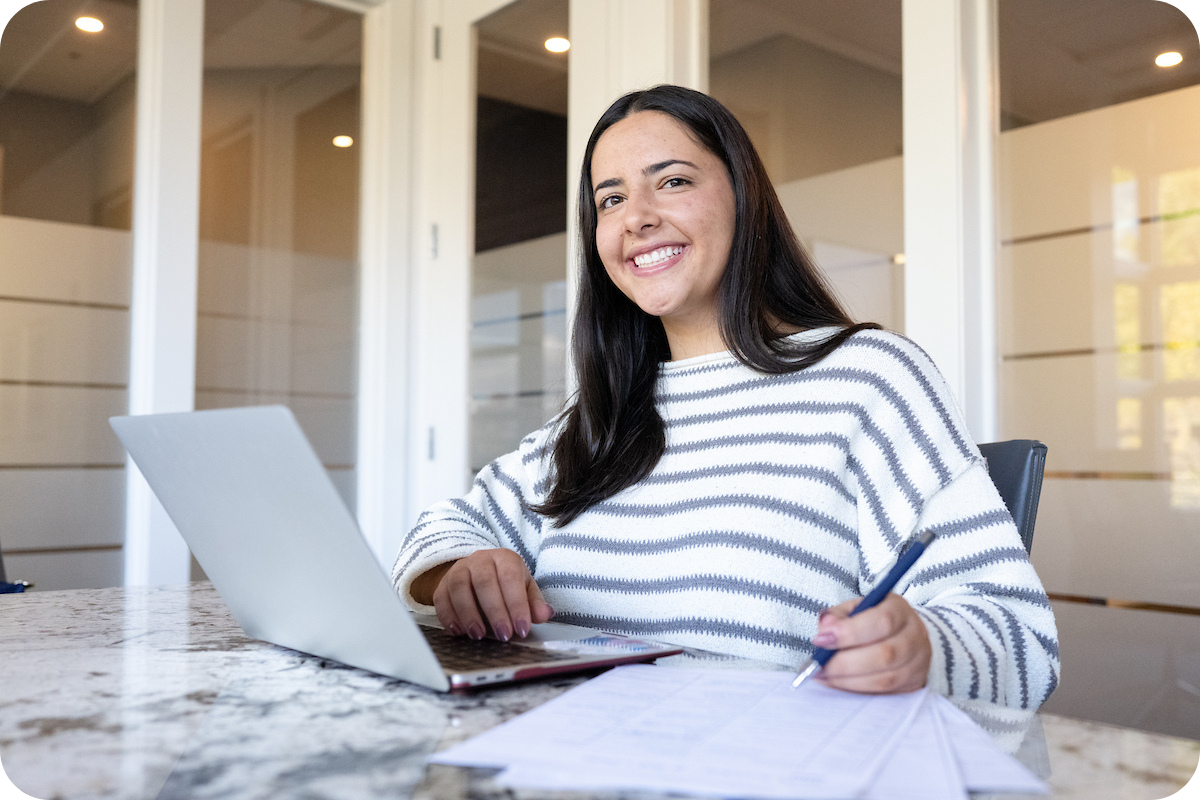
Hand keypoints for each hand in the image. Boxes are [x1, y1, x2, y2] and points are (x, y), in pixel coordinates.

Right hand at [424, 549, 553, 641]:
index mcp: (504, 558)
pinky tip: (459, 631)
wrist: (478, 573)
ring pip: (459, 587)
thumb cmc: (505, 583)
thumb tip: (545, 614)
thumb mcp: (524, 588)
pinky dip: (448, 616)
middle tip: (503, 635)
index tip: (521, 629)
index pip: (511, 579)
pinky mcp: (443, 583)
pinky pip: (441, 597)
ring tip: (479, 635)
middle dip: (495, 612)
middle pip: (485, 582)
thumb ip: (534, 602)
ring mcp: (459, 569)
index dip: (516, 605)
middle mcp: (480, 560)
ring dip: (469, 614)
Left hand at [812, 593, 930, 693]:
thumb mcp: (853, 609)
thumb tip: (825, 629)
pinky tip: (838, 683)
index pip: (882, 621)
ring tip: (823, 675)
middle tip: (818, 665)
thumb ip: (837, 616)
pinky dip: (857, 690)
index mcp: (900, 609)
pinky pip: (885, 693)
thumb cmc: (870, 620)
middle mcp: (915, 635)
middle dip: (845, 663)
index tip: (820, 640)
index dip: (850, 633)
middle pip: (885, 654)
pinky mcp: (914, 683)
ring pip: (885, 678)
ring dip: (848, 680)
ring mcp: (918, 662)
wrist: (900, 635)